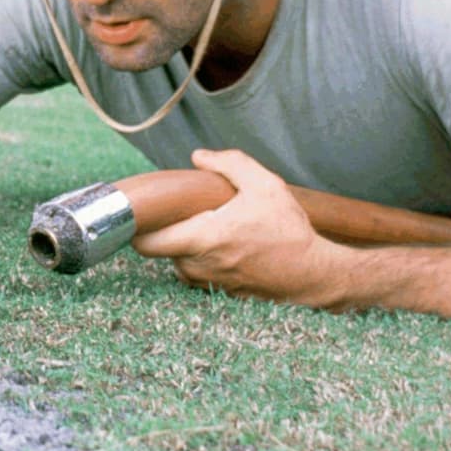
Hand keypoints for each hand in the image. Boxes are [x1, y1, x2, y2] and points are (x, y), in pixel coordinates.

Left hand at [131, 149, 341, 304]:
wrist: (314, 274)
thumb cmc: (289, 230)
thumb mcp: (265, 186)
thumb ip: (230, 164)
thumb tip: (198, 156)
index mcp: (203, 238)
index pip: (146, 242)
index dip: (136, 227)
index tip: (143, 211)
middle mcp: (199, 266)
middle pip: (159, 250)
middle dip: (164, 232)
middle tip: (180, 213)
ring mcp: (209, 284)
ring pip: (178, 263)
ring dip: (185, 247)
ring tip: (209, 228)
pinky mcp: (221, 294)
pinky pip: (199, 274)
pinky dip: (202, 260)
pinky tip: (225, 246)